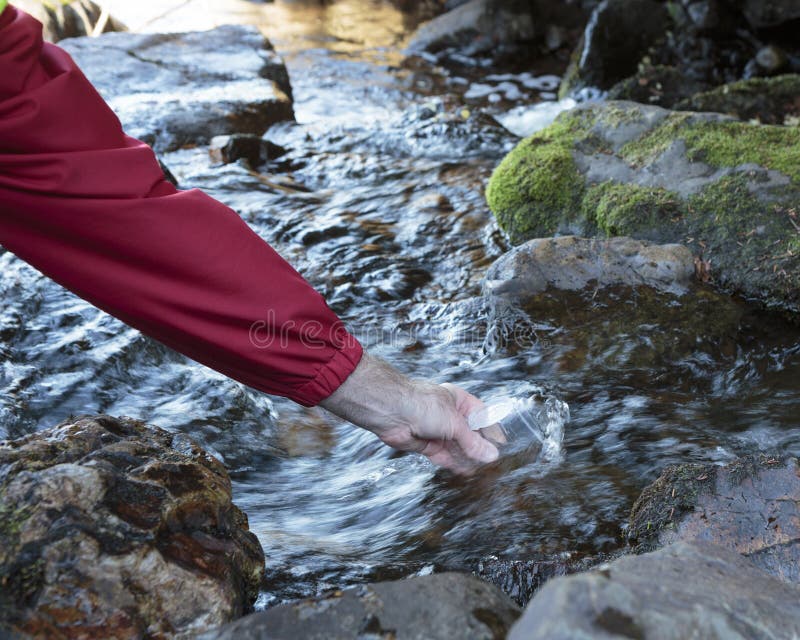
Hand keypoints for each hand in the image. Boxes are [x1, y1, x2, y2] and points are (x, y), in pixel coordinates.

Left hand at [319, 353, 498, 471]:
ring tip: (484, 472)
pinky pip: (445, 457)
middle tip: (494, 464)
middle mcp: (449, 415)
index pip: (482, 417)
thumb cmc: (421, 405)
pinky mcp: (427, 445)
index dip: (492, 431)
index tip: (503, 446)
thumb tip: (491, 455)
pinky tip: (467, 473)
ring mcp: (438, 430)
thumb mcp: (454, 423)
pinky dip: (455, 464)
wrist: (391, 411)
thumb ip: (472, 442)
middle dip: (480, 449)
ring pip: (458, 448)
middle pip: (470, 435)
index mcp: (459, 401)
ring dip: (469, 459)